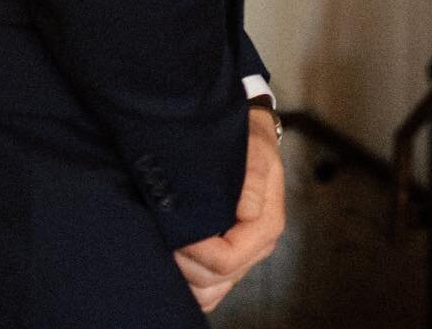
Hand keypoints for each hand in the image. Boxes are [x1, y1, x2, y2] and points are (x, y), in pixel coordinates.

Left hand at [173, 104, 285, 311]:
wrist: (251, 139)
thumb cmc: (251, 144)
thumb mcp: (256, 153)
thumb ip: (253, 179)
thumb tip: (247, 212)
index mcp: (267, 225)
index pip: (228, 259)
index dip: (198, 251)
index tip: (176, 231)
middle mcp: (257, 246)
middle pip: (216, 279)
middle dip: (186, 264)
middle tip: (164, 238)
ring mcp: (244, 257)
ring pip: (211, 292)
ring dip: (186, 277)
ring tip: (169, 247)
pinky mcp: (231, 260)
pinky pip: (210, 290)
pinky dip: (191, 283)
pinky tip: (178, 259)